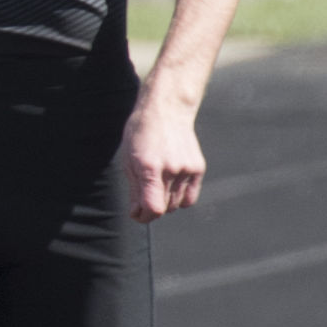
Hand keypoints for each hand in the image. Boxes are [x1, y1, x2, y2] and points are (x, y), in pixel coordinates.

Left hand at [121, 97, 204, 222]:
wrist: (165, 109)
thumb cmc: (141, 132)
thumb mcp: (128, 160)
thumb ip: (134, 189)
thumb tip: (137, 213)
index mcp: (150, 167)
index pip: (153, 208)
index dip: (143, 217)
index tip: (137, 214)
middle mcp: (172, 169)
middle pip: (164, 208)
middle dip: (151, 209)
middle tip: (143, 200)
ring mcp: (187, 169)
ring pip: (177, 204)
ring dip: (165, 203)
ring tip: (157, 188)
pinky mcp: (198, 168)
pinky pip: (190, 197)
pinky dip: (180, 198)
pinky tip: (171, 186)